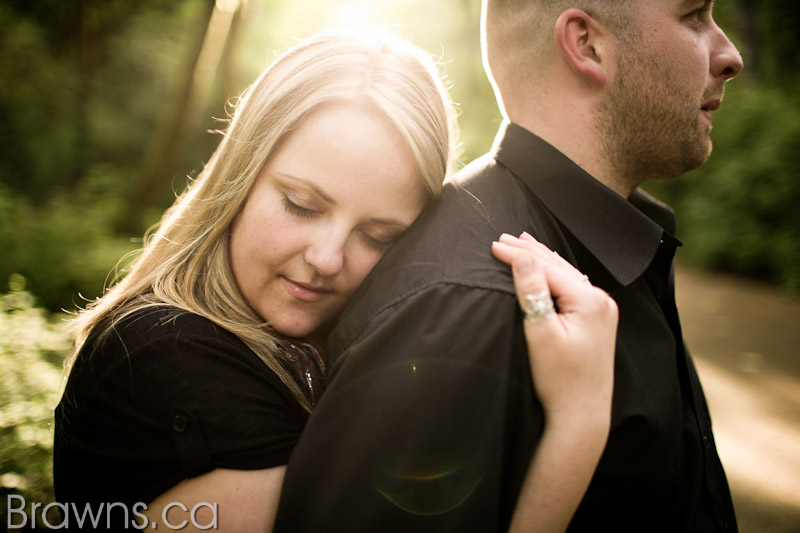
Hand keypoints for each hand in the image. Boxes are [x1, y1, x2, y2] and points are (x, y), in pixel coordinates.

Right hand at [493, 233, 617, 531]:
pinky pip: (573, 287)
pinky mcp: (598, 321)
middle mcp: (601, 301)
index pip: (547, 268)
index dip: (519, 255)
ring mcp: (602, 311)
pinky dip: (555, 275)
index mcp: (590, 301)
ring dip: (543, 260)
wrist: (582, 415)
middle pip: (559, 267)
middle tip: (504, 238)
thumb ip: (533, 292)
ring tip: (524, 244)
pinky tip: (547, 269)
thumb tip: (522, 258)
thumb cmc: (559, 380)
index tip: (493, 245)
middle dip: (531, 251)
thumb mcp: (541, 333)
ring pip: (567, 275)